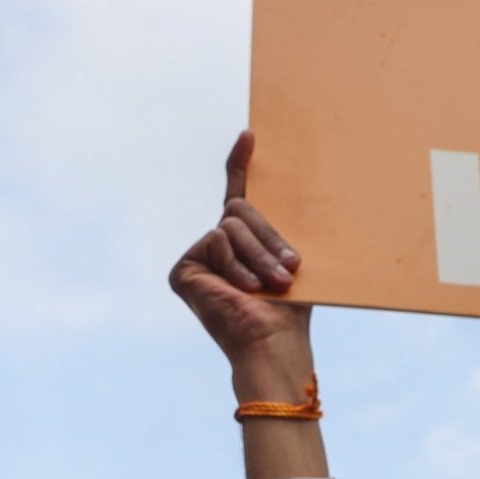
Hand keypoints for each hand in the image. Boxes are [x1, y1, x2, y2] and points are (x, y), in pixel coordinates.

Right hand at [169, 132, 313, 393]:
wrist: (272, 342)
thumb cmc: (289, 310)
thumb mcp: (289, 257)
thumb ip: (278, 227)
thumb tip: (295, 190)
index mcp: (246, 244)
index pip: (239, 196)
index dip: (241, 165)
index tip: (250, 136)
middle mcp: (219, 247)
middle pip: (240, 208)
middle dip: (269, 236)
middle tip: (288, 268)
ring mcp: (200, 257)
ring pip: (231, 225)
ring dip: (258, 254)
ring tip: (272, 284)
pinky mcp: (184, 269)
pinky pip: (215, 240)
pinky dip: (235, 264)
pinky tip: (243, 289)